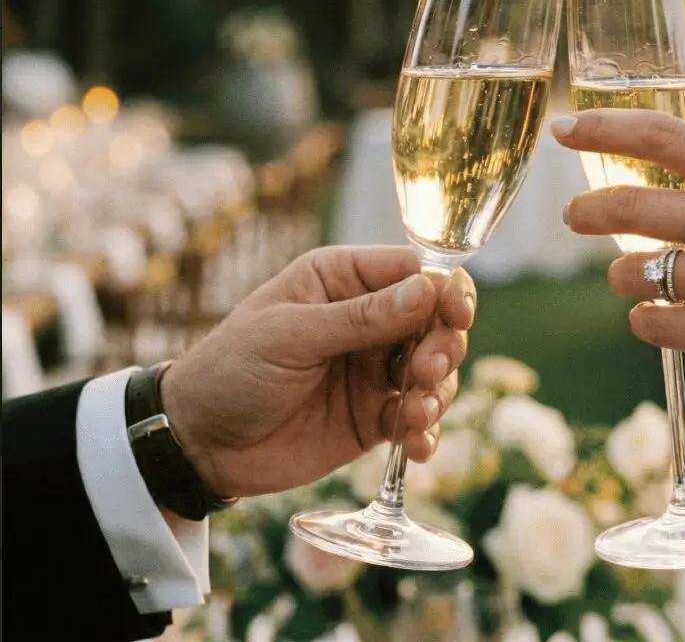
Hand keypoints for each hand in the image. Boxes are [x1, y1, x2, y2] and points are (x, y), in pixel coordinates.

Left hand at [160, 246, 474, 497]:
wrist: (196, 444)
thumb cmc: (231, 369)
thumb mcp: (291, 335)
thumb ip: (362, 317)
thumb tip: (428, 290)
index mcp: (345, 280)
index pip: (415, 272)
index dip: (444, 290)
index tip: (455, 314)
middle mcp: (369, 319)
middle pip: (437, 321)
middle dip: (444, 345)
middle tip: (426, 372)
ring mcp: (373, 369)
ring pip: (437, 369)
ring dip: (438, 390)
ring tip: (416, 413)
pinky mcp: (373, 417)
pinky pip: (417, 418)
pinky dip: (425, 431)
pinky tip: (416, 446)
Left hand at [554, 110, 684, 391]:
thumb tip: (644, 174)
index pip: (662, 135)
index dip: (603, 129)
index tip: (564, 129)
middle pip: (628, 205)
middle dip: (586, 212)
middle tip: (573, 215)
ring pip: (630, 271)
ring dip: (624, 277)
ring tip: (648, 281)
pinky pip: (649, 322)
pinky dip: (646, 319)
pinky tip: (669, 318)